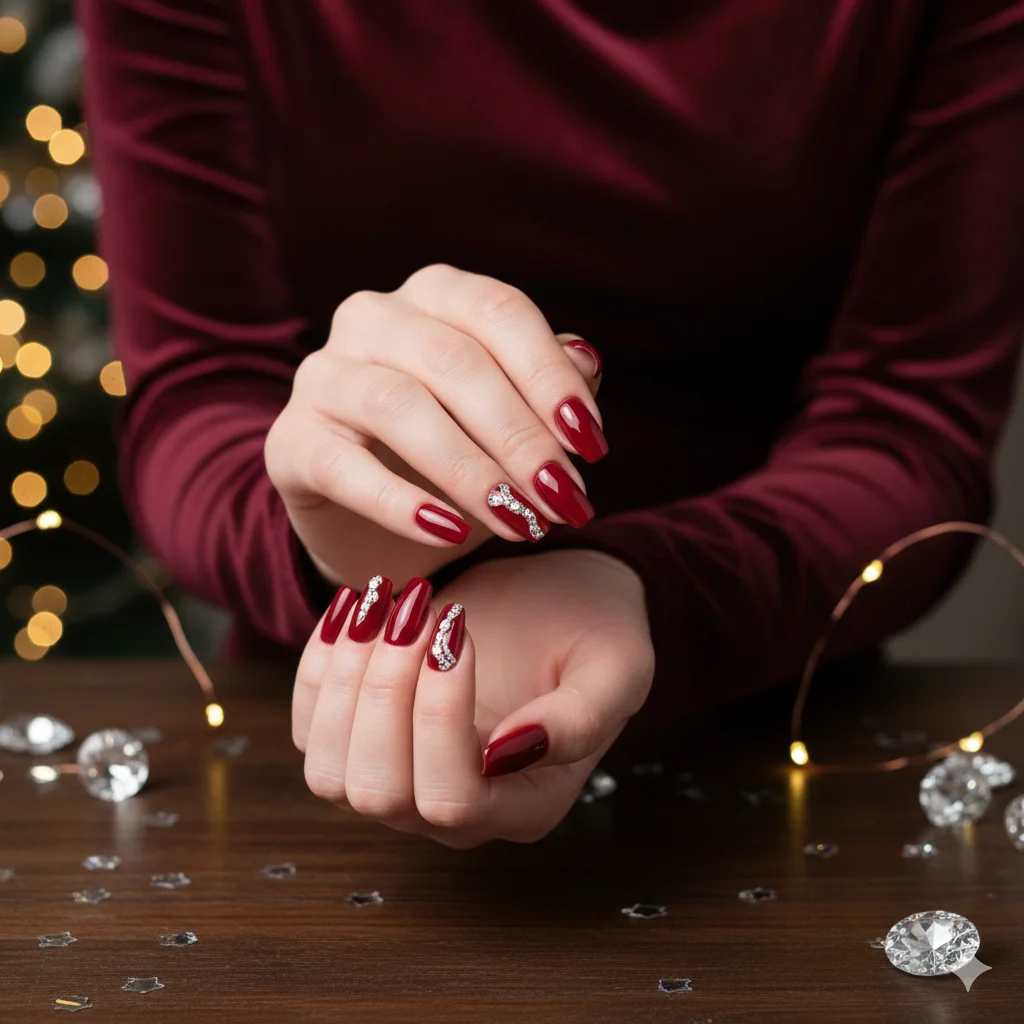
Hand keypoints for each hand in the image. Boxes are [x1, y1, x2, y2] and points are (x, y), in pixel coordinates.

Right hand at [265, 263, 604, 588]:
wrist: (370, 520)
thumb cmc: (452, 457)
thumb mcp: (509, 421)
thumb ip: (545, 385)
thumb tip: (586, 359)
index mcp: (434, 296)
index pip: (499, 312)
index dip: (551, 378)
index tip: (592, 447)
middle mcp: (372, 318)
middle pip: (454, 361)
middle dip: (519, 435)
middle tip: (564, 498)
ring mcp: (322, 375)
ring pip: (400, 406)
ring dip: (471, 471)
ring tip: (521, 522)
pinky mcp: (291, 442)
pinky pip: (344, 467)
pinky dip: (401, 503)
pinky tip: (449, 533)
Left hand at [292, 550, 652, 846]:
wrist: (560, 593)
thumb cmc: (594, 627)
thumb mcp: (616, 664)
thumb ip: (582, 717)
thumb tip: (509, 752)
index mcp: (524, 805)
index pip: (454, 799)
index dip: (440, 718)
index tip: (458, 629)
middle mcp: (455, 810)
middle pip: (379, 793)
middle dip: (386, 692)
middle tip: (418, 610)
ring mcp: (401, 779)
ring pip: (329, 773)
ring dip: (346, 680)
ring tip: (384, 604)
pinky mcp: (362, 737)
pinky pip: (308, 728)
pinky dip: (317, 666)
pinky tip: (353, 608)